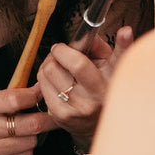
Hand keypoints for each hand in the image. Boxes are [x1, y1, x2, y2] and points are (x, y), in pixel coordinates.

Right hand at [0, 85, 58, 154]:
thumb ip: (2, 99)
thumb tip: (35, 90)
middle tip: (50, 117)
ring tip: (24, 134)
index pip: (17, 98)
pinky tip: (15, 148)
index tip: (45, 94)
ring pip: (30, 143)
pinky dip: (24, 153)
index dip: (36, 96)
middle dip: (45, 120)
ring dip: (33, 138)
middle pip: (30, 124)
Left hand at [36, 26, 134, 148]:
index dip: (64, 50)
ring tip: (60, 69)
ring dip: (48, 67)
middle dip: (54, 57)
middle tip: (61, 56)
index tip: (62, 47)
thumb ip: (105, 45)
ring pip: (44, 77)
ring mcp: (71, 112)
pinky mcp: (58, 117)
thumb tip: (103, 32)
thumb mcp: (113, 64)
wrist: (102, 122)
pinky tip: (58, 83)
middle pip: (54, 68)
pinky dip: (46, 82)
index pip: (77, 65)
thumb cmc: (107, 86)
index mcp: (103, 87)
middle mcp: (87, 102)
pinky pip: (41, 90)